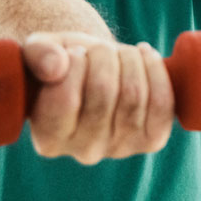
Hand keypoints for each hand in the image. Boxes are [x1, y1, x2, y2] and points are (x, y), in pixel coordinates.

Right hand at [21, 31, 174, 163]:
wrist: (95, 73)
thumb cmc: (62, 63)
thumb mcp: (40, 52)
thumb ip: (37, 55)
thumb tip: (55, 67)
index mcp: (49, 139)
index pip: (64, 102)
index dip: (74, 66)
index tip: (73, 51)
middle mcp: (84, 152)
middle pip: (103, 94)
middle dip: (102, 56)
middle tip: (96, 48)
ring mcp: (121, 148)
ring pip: (134, 95)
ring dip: (129, 59)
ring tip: (118, 51)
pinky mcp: (152, 140)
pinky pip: (163, 104)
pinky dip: (156, 71)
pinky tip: (143, 55)